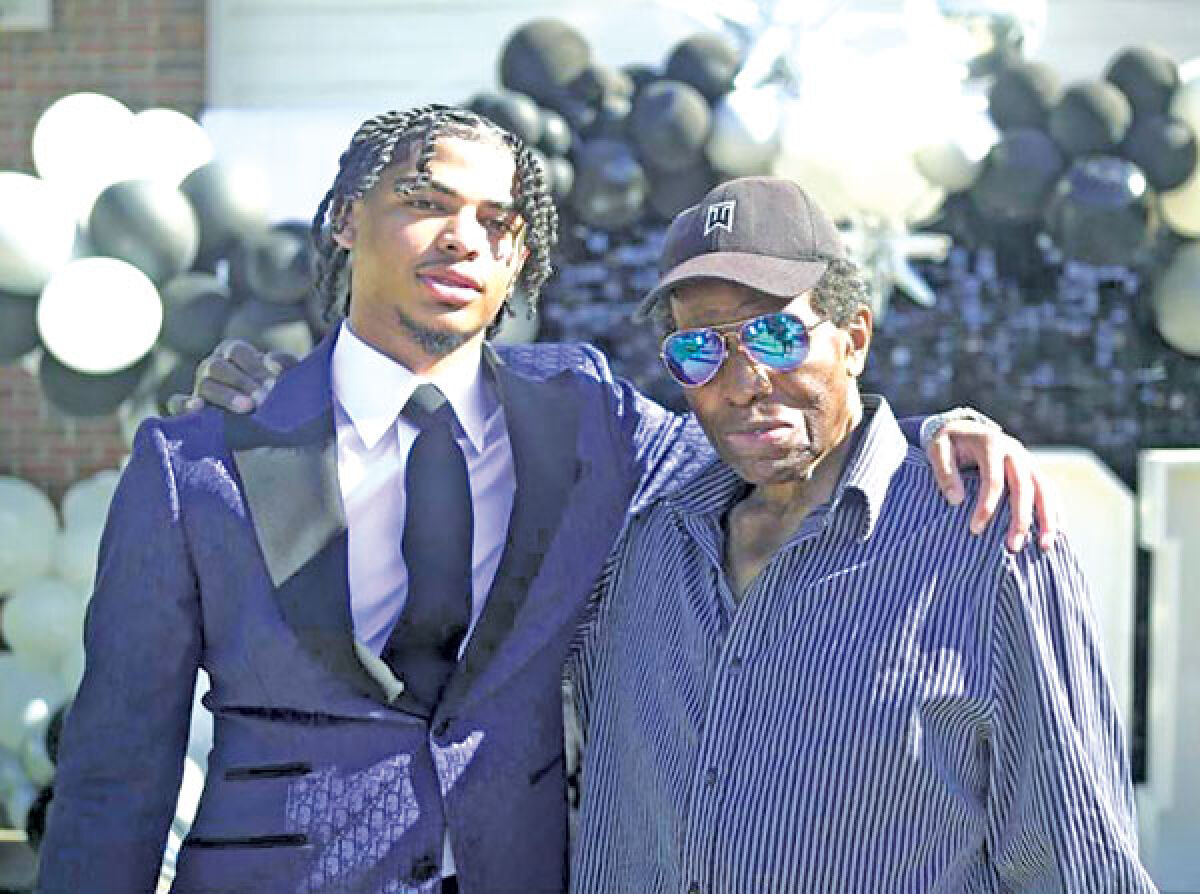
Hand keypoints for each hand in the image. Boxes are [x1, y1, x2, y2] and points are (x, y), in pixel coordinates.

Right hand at [164, 340, 296, 414]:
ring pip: (205, 385)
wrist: (271, 426)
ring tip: (247, 407)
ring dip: (226, 396)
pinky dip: (184, 405)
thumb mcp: (287, 378)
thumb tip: (271, 360)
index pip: (236, 351)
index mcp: (233, 353)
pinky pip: (176, 403)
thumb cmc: (278, 394)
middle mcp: (213, 366)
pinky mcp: (190, 409)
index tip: (272, 383)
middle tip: (263, 399)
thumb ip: (286, 365)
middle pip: (218, 366)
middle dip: (241, 382)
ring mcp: (200, 387)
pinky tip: (198, 409)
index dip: (253, 365)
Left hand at [926, 419, 1058, 552]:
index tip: (975, 529)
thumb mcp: (937, 449)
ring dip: (1047, 519)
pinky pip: (1050, 491)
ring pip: (1044, 490)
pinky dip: (1055, 511)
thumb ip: (944, 472)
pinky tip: (1056, 534)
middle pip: (1024, 487)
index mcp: (991, 444)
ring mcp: (1028, 461)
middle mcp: (1015, 451)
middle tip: (1013, 547)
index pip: (993, 480)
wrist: (965, 428)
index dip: (986, 506)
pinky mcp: (1033, 470)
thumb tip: (956, 501)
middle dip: (1021, 519)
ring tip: (1044, 547)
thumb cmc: (948, 442)